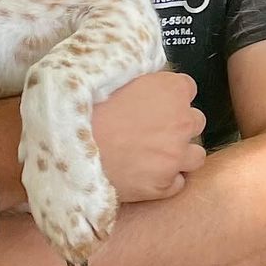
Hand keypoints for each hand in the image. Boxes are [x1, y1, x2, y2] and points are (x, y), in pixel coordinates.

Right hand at [92, 70, 205, 202]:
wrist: (69, 152)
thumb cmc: (86, 112)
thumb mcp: (115, 80)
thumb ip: (142, 81)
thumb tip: (148, 83)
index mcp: (171, 90)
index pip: (187, 88)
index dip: (170, 97)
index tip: (157, 103)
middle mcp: (182, 121)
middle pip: (195, 121)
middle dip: (178, 125)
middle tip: (152, 131)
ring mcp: (176, 156)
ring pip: (195, 155)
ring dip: (180, 155)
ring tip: (154, 157)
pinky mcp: (165, 184)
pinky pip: (177, 183)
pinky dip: (165, 180)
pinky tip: (145, 175)